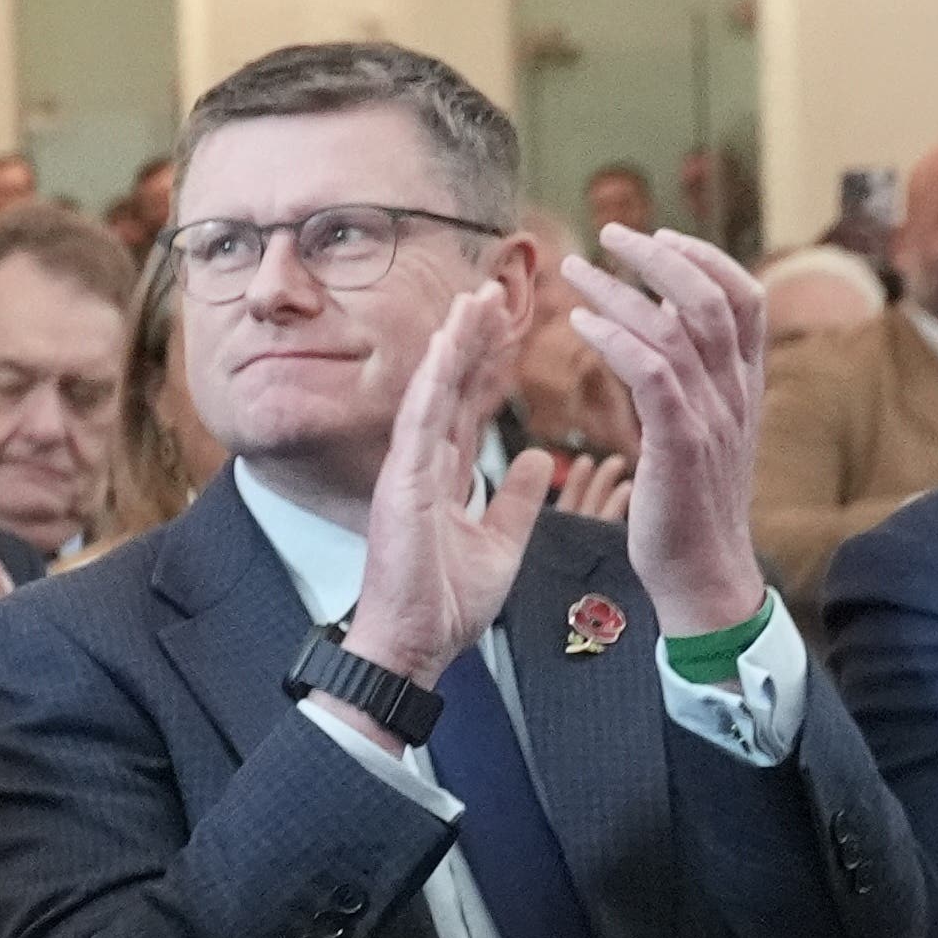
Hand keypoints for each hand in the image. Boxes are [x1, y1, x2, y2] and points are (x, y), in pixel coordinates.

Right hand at [341, 279, 558, 687]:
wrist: (414, 649)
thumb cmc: (445, 607)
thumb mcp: (499, 545)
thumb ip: (513, 500)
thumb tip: (536, 461)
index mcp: (441, 477)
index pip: (466, 406)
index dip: (486, 364)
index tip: (506, 321)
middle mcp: (420, 465)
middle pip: (448, 387)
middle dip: (471, 338)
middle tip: (493, 288)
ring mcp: (407, 472)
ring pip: (431, 392)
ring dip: (454, 344)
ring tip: (475, 298)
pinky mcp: (401, 487)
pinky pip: (419, 423)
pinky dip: (433, 381)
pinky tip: (449, 345)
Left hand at [560, 226, 773, 641]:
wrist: (702, 575)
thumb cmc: (689, 504)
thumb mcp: (703, 431)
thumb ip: (694, 380)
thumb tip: (667, 329)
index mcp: (745, 387)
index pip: (746, 299)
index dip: (706, 258)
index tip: (662, 235)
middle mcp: (736, 394)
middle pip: (713, 299)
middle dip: (662, 256)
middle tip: (612, 232)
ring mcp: (712, 419)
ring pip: (678, 329)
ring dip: (622, 290)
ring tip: (577, 270)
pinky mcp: (681, 446)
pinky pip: (652, 375)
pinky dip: (617, 340)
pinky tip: (582, 325)